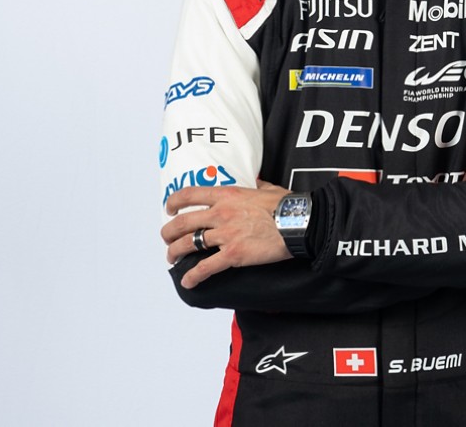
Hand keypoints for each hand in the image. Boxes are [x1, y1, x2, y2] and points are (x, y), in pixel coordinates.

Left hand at [162, 180, 291, 288]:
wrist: (298, 222)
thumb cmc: (286, 205)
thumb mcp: (267, 188)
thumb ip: (256, 186)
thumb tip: (256, 182)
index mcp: (227, 195)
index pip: (190, 195)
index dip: (174, 202)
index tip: (169, 208)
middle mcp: (220, 213)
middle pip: (182, 222)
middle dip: (169, 232)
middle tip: (167, 238)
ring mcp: (225, 234)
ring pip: (188, 244)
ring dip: (175, 253)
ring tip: (172, 258)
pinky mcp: (233, 254)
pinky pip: (206, 267)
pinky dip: (193, 276)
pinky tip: (187, 282)